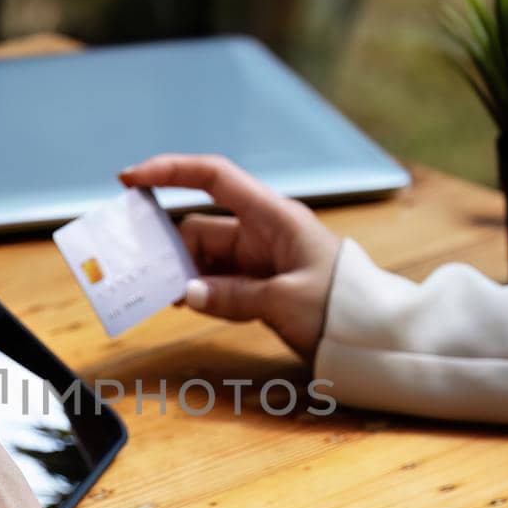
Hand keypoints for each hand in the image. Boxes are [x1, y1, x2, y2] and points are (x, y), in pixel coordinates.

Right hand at [119, 154, 342, 360]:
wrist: (377, 336)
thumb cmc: (343, 308)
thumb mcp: (285, 302)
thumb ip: (232, 297)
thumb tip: (186, 293)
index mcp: (273, 217)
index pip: (213, 178)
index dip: (170, 171)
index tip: (129, 178)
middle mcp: (263, 232)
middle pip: (200, 229)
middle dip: (171, 249)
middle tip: (142, 274)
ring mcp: (260, 259)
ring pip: (205, 259)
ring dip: (185, 277)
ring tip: (165, 298)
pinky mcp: (261, 285)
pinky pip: (219, 282)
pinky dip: (203, 293)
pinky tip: (191, 306)